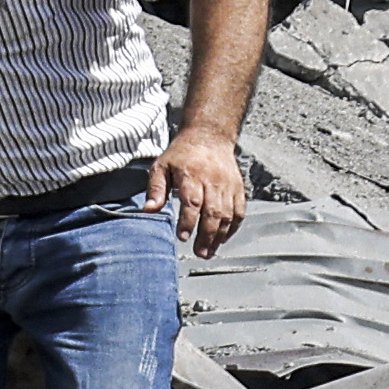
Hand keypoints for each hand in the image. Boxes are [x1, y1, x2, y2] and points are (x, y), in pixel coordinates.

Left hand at [151, 132, 254, 249]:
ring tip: (209, 251)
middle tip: (199, 252)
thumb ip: (155, 189)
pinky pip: (239, 212)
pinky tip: (223, 239)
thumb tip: (149, 210)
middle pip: (213, 212)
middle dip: (206, 236)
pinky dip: (233, 228)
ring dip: (220, 236)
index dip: (188, 221)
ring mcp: (228, 185)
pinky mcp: (238, 188)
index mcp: (191, 175)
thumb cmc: (182, 154)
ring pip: (228, 215)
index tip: (182, 237)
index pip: (192, 202)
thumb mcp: (161, 166)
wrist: (209, 136)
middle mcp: (213, 181)